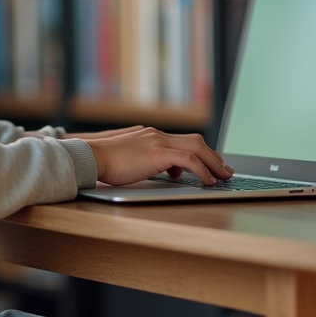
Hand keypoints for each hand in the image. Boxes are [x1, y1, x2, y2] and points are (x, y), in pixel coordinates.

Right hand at [74, 126, 232, 186]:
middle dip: (213, 156)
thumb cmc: (105, 162)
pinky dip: (202, 170)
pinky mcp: (157, 153)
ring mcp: (157, 142)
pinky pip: (189, 159)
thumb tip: (168, 171)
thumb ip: (150, 161)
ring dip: (214, 163)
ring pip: (197, 148)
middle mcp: (157, 135)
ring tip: (223, 177)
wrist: (91, 157)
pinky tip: (207, 181)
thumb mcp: (132, 159)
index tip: (211, 163)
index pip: (184, 140)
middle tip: (224, 170)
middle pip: (196, 141)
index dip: (201, 152)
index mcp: (150, 135)